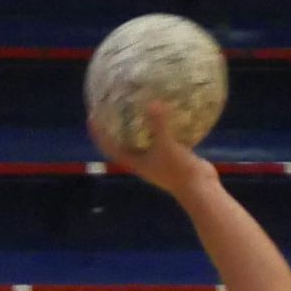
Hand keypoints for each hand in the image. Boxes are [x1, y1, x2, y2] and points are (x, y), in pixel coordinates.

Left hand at [88, 104, 213, 197]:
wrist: (199, 188)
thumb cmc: (178, 171)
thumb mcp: (167, 146)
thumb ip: (159, 125)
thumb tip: (153, 102)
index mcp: (134, 162)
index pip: (109, 147)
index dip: (98, 134)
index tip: (91, 116)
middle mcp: (142, 161)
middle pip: (121, 142)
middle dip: (115, 126)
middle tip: (111, 106)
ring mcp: (156, 159)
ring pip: (142, 139)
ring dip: (138, 125)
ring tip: (135, 104)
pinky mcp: (170, 155)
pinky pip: (161, 137)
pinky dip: (160, 125)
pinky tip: (165, 110)